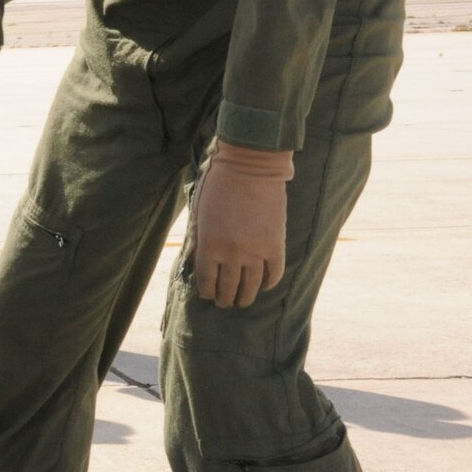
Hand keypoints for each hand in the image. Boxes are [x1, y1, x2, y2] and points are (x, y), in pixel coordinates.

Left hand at [192, 140, 292, 307]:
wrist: (250, 169)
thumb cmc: (218, 188)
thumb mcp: (200, 215)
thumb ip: (199, 241)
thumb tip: (195, 264)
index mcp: (209, 245)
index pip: (207, 281)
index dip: (207, 292)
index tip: (208, 295)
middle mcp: (232, 253)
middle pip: (229, 287)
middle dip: (225, 298)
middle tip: (225, 303)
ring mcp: (256, 251)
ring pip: (252, 286)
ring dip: (246, 297)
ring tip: (242, 301)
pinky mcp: (276, 245)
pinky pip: (274, 274)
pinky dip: (269, 283)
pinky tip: (264, 286)